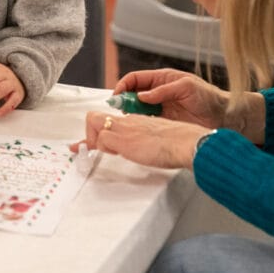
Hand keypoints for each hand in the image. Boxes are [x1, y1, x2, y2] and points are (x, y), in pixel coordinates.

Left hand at [70, 111, 208, 168]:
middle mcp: (127, 120)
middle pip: (93, 117)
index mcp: (136, 120)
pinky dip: (101, 148)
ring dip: (94, 142)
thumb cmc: (178, 143)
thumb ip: (144, 140)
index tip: (89, 142)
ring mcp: (124, 128)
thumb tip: (140, 149)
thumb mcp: (156, 138)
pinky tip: (112, 155)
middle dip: (88, 135)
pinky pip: (101, 140)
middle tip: (92, 149)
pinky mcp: (123, 139)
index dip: (96, 131)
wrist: (185, 142)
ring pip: (93, 124)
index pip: (108, 120)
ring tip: (105, 154)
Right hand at [115, 68, 264, 143]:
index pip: (135, 79)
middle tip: (118, 110)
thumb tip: (142, 96)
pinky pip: (145, 122)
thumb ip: (164, 90)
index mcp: (162, 79)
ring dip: (129, 113)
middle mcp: (158, 93)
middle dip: (122, 100)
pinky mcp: (163, 123)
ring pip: (136, 109)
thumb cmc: (209, 97)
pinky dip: (138, 124)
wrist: (224, 118)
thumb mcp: (187, 87)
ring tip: (125, 120)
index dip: (123, 85)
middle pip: (132, 94)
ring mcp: (160, 108)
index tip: (117, 96)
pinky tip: (136, 128)